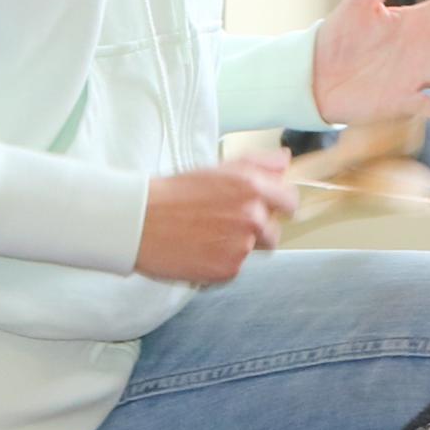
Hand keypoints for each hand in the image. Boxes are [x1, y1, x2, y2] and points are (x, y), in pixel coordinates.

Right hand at [134, 151, 296, 284]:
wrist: (140, 222)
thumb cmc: (175, 193)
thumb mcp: (217, 168)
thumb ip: (258, 163)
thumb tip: (284, 160)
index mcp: (252, 187)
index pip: (290, 201)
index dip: (278, 205)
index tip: (267, 208)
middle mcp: (252, 216)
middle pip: (274, 231)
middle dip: (256, 228)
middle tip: (224, 222)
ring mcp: (241, 245)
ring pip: (253, 250)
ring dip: (238, 245)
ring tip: (208, 235)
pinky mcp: (228, 269)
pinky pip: (235, 267)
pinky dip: (221, 262)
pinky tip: (199, 249)